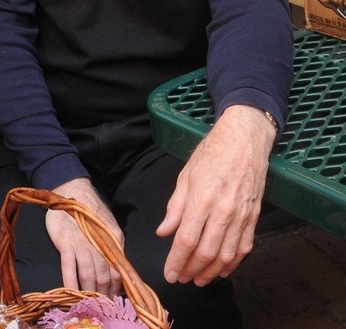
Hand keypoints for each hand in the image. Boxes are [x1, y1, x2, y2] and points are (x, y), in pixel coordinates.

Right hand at [47, 177, 123, 295]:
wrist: (71, 190)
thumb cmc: (89, 211)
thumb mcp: (108, 226)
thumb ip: (114, 246)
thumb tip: (120, 270)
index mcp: (114, 239)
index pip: (119, 270)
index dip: (117, 290)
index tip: (114, 302)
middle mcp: (100, 243)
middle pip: (105, 277)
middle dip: (104, 296)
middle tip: (101, 310)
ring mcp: (82, 243)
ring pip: (90, 276)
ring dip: (89, 294)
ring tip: (87, 306)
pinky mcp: (66, 243)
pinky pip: (70, 269)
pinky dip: (71, 284)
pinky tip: (71, 295)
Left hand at [156, 105, 275, 286]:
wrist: (245, 139)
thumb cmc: (212, 153)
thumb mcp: (186, 174)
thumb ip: (175, 206)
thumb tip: (164, 232)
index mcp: (202, 198)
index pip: (186, 240)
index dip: (176, 261)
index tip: (169, 274)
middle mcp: (222, 211)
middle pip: (205, 252)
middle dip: (191, 271)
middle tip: (181, 279)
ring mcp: (241, 215)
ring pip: (226, 255)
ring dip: (211, 272)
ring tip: (198, 280)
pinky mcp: (254, 217)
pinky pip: (244, 248)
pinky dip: (233, 264)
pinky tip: (222, 270)